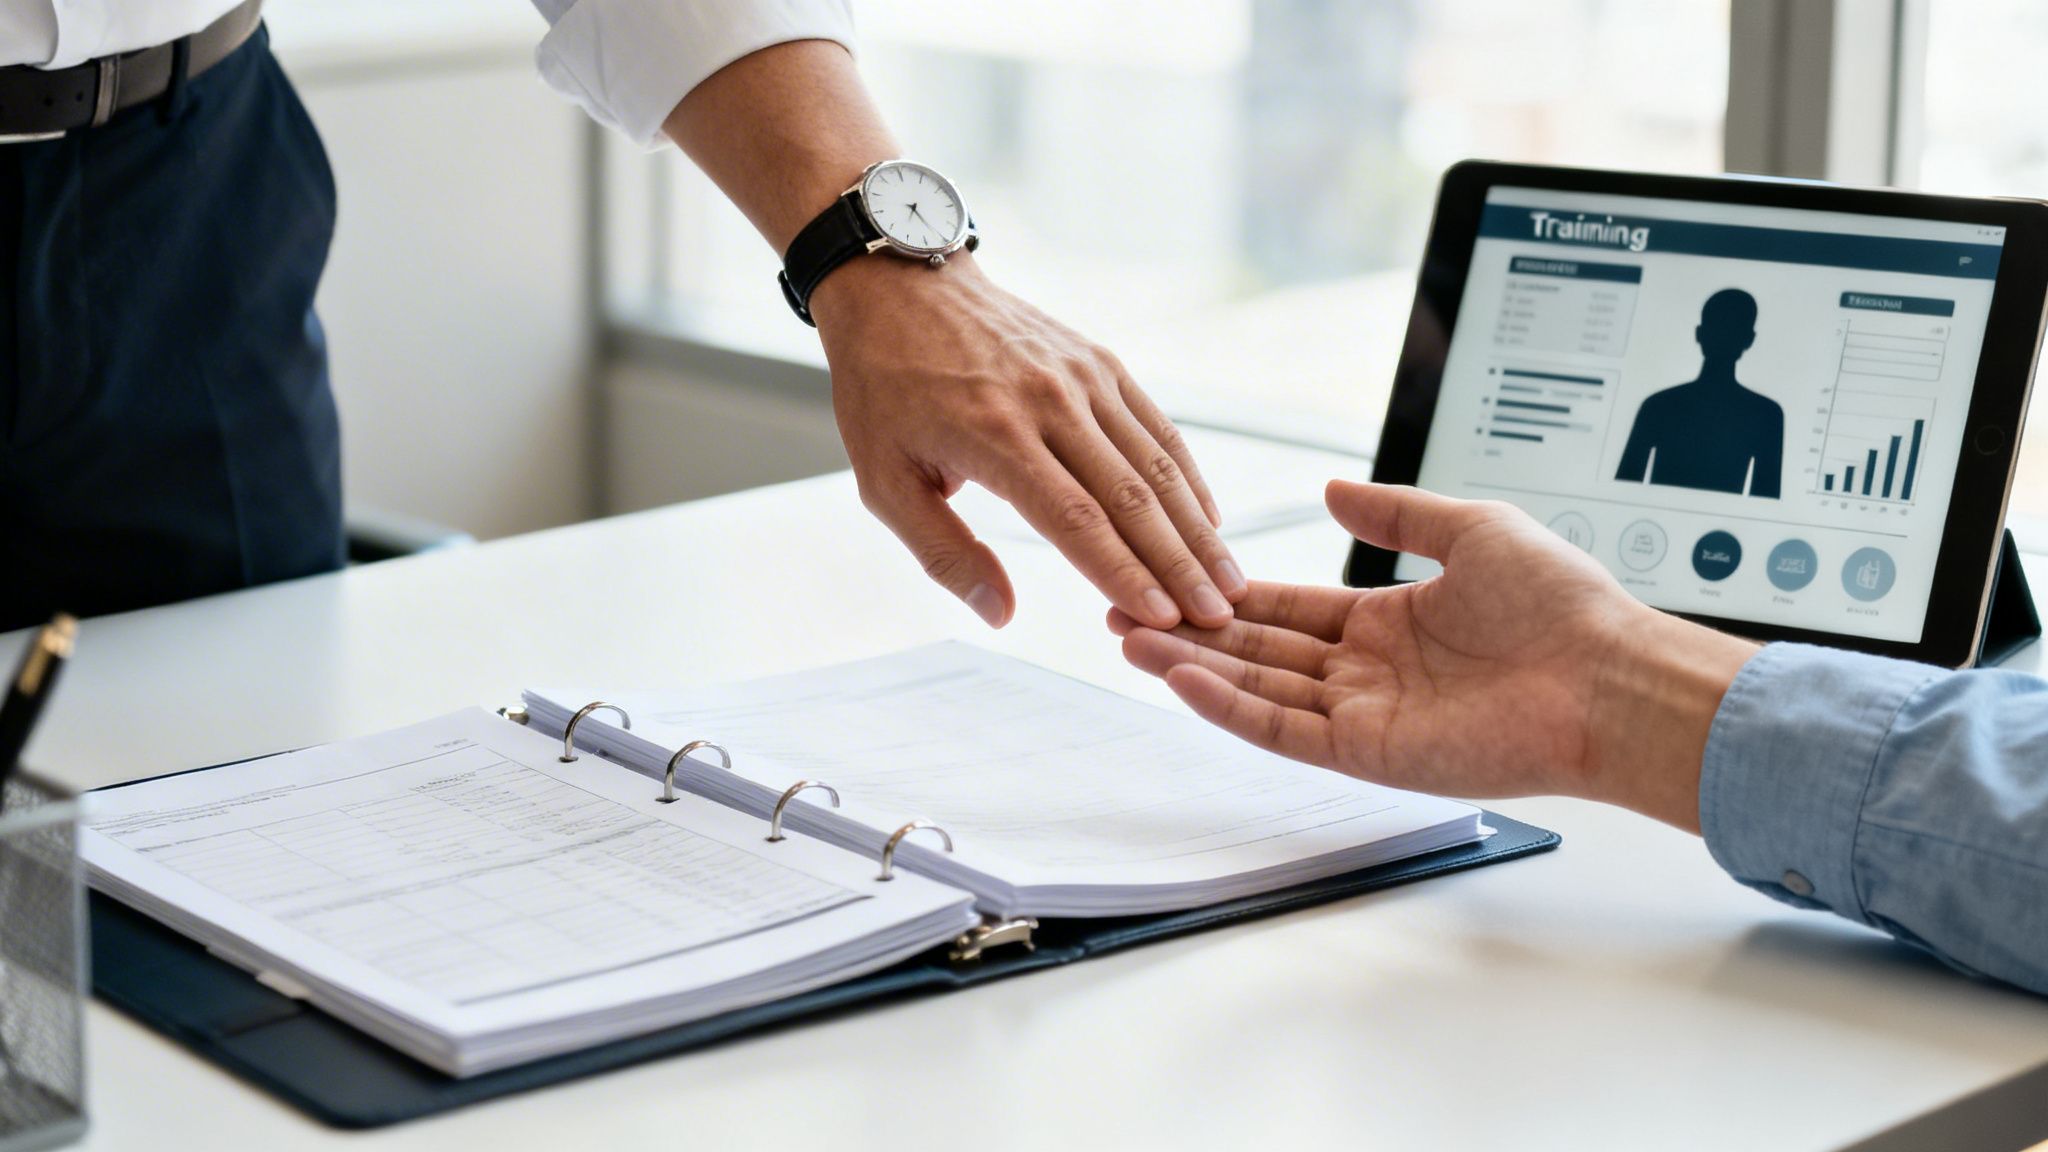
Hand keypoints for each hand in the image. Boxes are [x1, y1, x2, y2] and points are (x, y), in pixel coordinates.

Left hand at [811, 254, 1244, 629]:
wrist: (900, 286)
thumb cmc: (885, 390)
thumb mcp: (884, 480)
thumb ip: (944, 553)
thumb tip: (1000, 613)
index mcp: (993, 435)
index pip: (1074, 518)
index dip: (1121, 572)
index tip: (1161, 617)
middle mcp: (1049, 402)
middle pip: (1130, 496)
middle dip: (1178, 564)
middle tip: (1217, 616)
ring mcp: (1082, 376)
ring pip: (1155, 463)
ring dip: (1196, 528)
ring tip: (1228, 581)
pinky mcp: (1099, 362)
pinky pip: (1155, 426)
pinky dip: (1187, 476)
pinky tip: (1209, 520)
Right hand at [1110, 481, 1755, 829]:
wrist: (1609, 675)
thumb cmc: (1564, 605)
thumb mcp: (1471, 529)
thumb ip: (1395, 515)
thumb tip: (1334, 490)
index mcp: (1389, 624)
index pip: (1288, 610)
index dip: (1228, 593)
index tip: (1170, 573)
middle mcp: (1368, 673)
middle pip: (1257, 651)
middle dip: (1189, 630)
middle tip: (1122, 608)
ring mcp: (1365, 716)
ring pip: (1257, 690)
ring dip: (1193, 666)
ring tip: (1131, 638)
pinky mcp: (1370, 754)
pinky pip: (1284, 729)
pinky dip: (1231, 707)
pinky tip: (1185, 678)